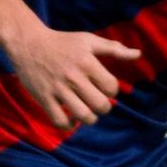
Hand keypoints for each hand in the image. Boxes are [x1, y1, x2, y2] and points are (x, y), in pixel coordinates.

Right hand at [11, 28, 140, 127]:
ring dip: (89, 118)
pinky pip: (60, 121)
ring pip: (83, 116)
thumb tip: (138, 54)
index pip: (111, 88)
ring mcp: (58, 89)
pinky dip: (68, 125)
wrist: (28, 43)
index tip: (105, 87)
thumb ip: (114, 49)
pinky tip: (71, 118)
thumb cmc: (63, 42)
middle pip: (100, 105)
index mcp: (87, 62)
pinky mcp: (44, 98)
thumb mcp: (89, 40)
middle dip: (104, 107)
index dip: (112, 91)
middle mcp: (74, 77)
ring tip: (87, 112)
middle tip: (98, 102)